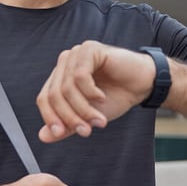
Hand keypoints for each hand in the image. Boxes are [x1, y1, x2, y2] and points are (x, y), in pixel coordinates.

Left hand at [36, 40, 155, 142]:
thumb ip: (67, 125)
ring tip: (99, 120)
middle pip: (54, 94)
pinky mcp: (89, 49)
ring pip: (67, 88)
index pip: (44, 98)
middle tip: (86, 131)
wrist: (143, 84)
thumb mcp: (88, 116)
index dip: (50, 117)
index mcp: (60, 77)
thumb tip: (43, 136)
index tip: (60, 133)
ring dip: (83, 108)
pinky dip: (90, 92)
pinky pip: (80, 76)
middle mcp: (64, 64)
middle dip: (70, 117)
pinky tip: (102, 97)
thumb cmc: (116, 96)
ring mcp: (75, 54)